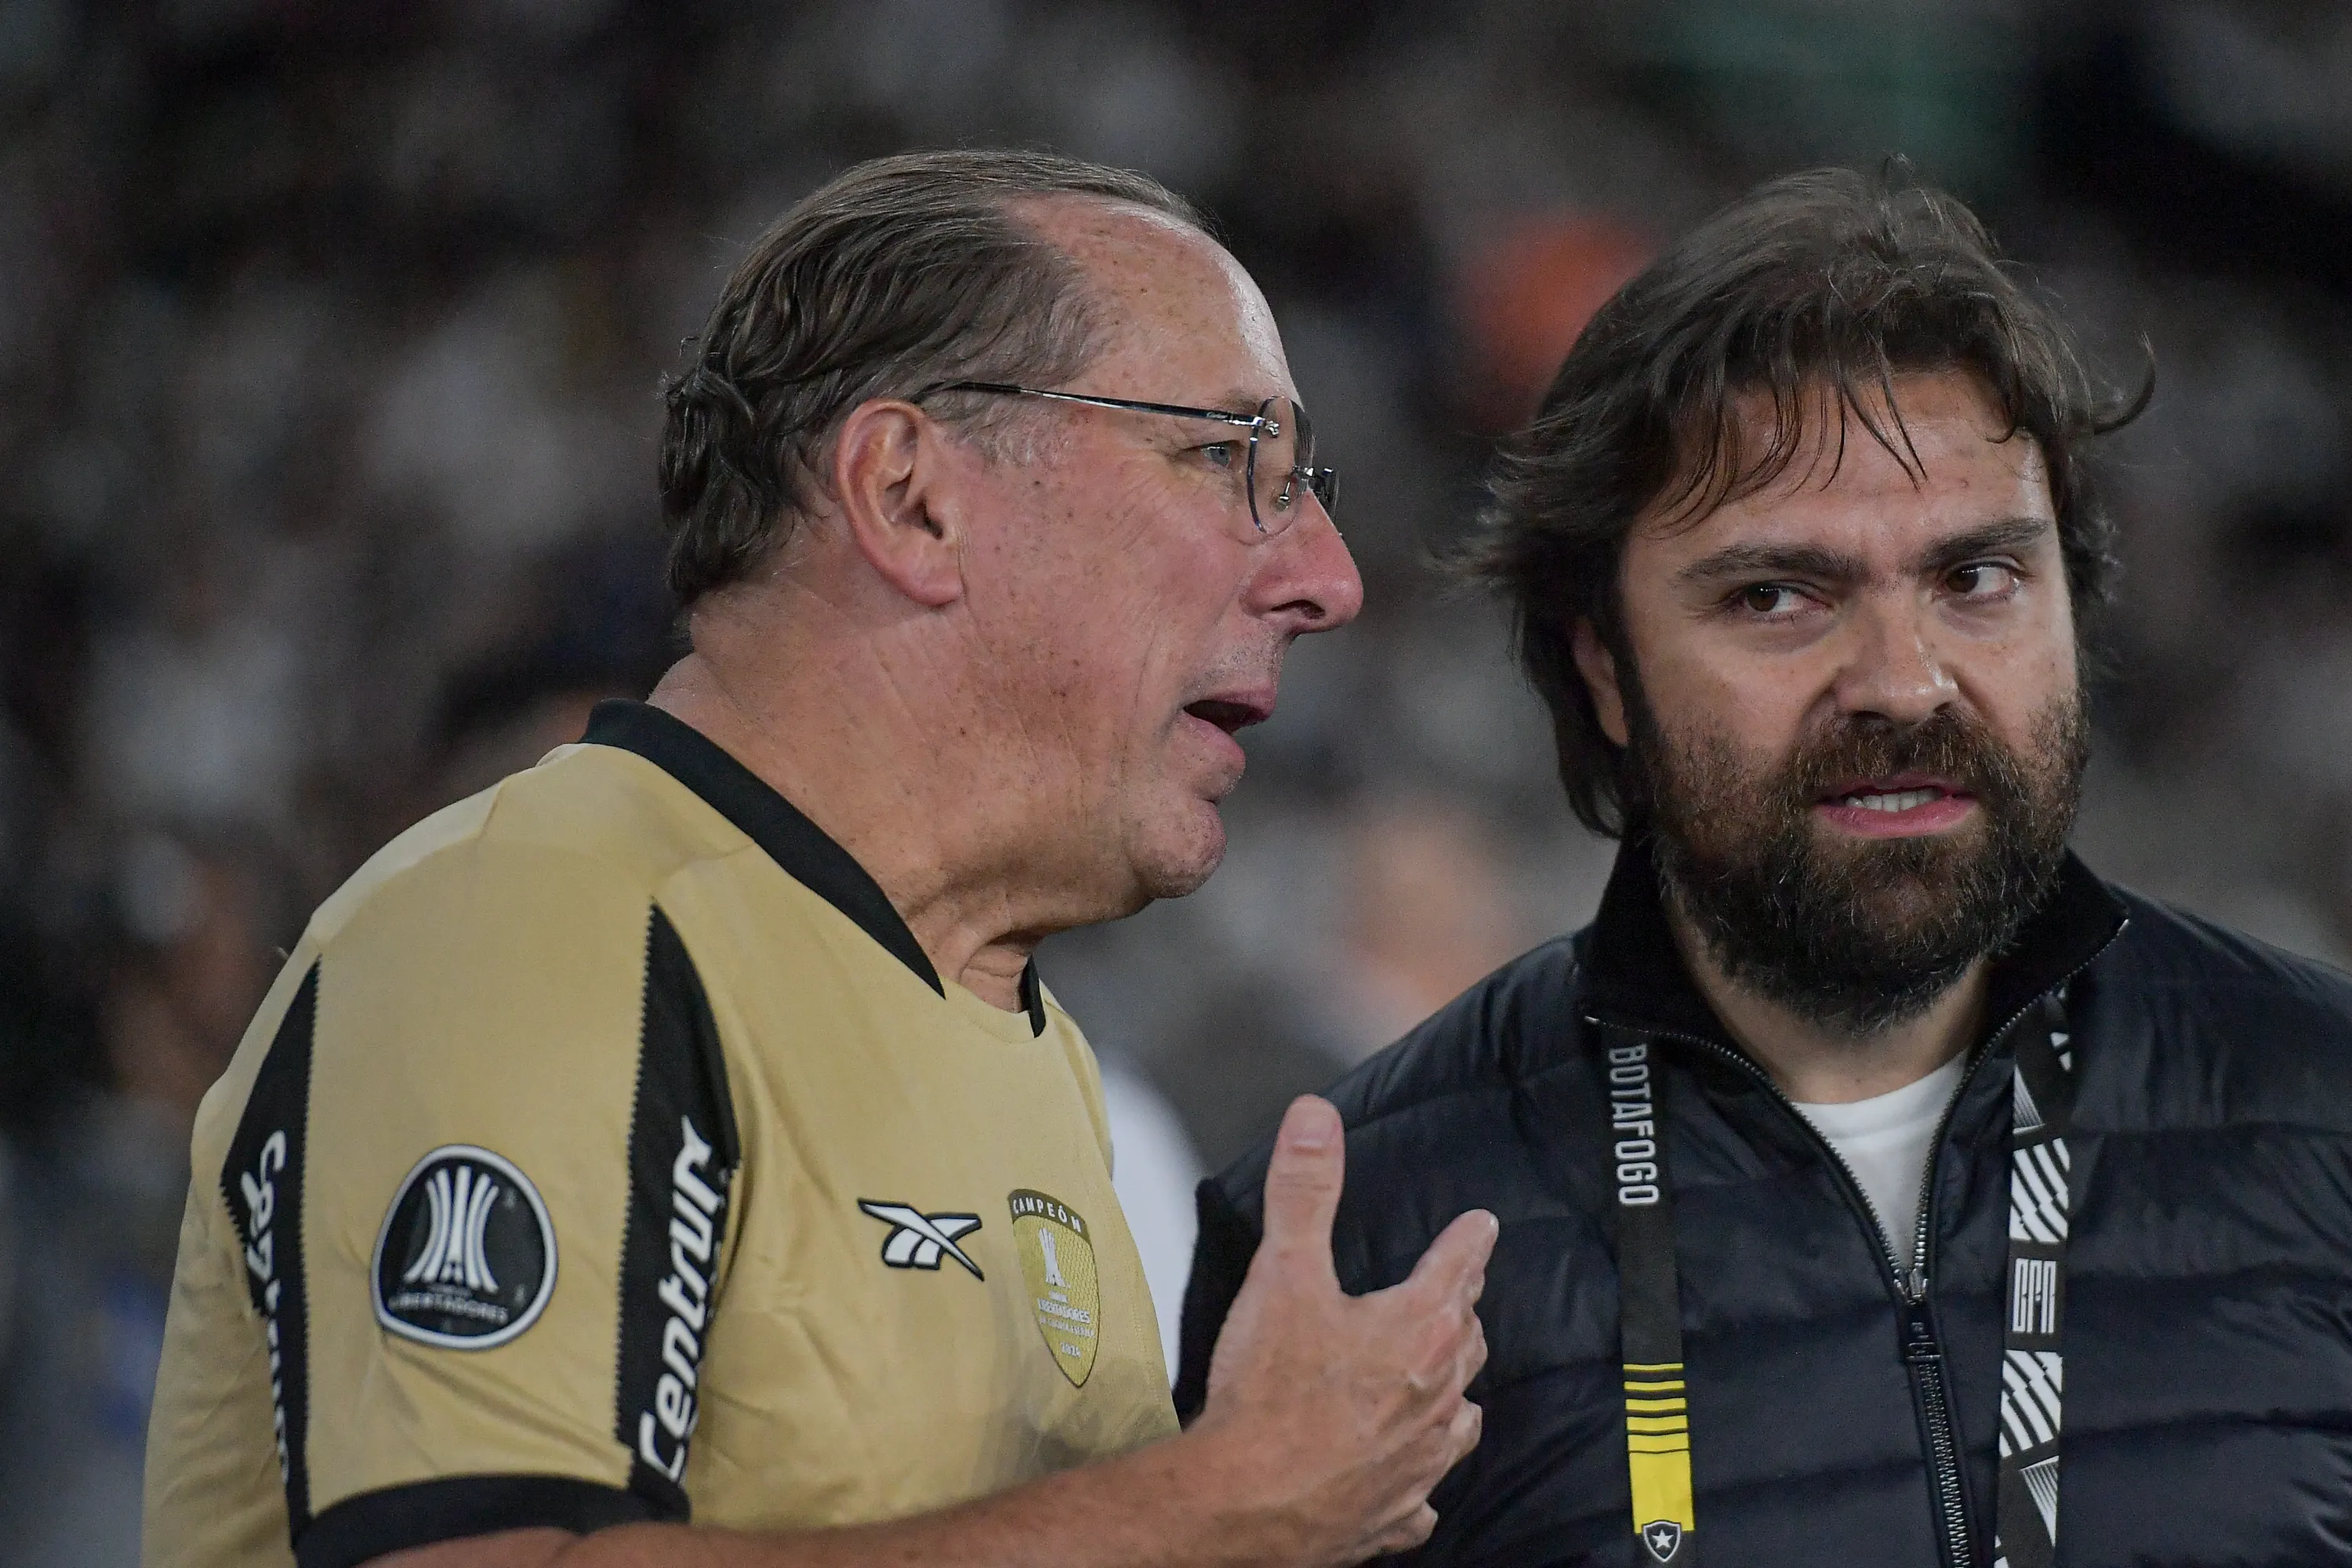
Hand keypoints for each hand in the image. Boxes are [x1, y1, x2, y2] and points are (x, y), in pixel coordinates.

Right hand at [1190, 1096, 1494, 1565]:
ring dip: (1455, 1393)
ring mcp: (1421, 1460)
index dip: (1469, 1240)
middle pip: (1467, 1339)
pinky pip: (1423, 1497)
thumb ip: (1304, 1190)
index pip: (1458, 1267)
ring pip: (1459, 1416)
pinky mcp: (1395, 1512)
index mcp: (1419, 1329)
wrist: (1248, 1502)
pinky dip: (1421, 1482)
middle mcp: (1436, 1394)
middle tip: (1459, 1294)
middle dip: (1463, 1310)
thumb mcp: (1284, 1271)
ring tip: (1450, 1383)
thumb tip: (1316, 1117)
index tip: (1482, 1226)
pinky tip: (1416, 1488)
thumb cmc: (1269, 1393)